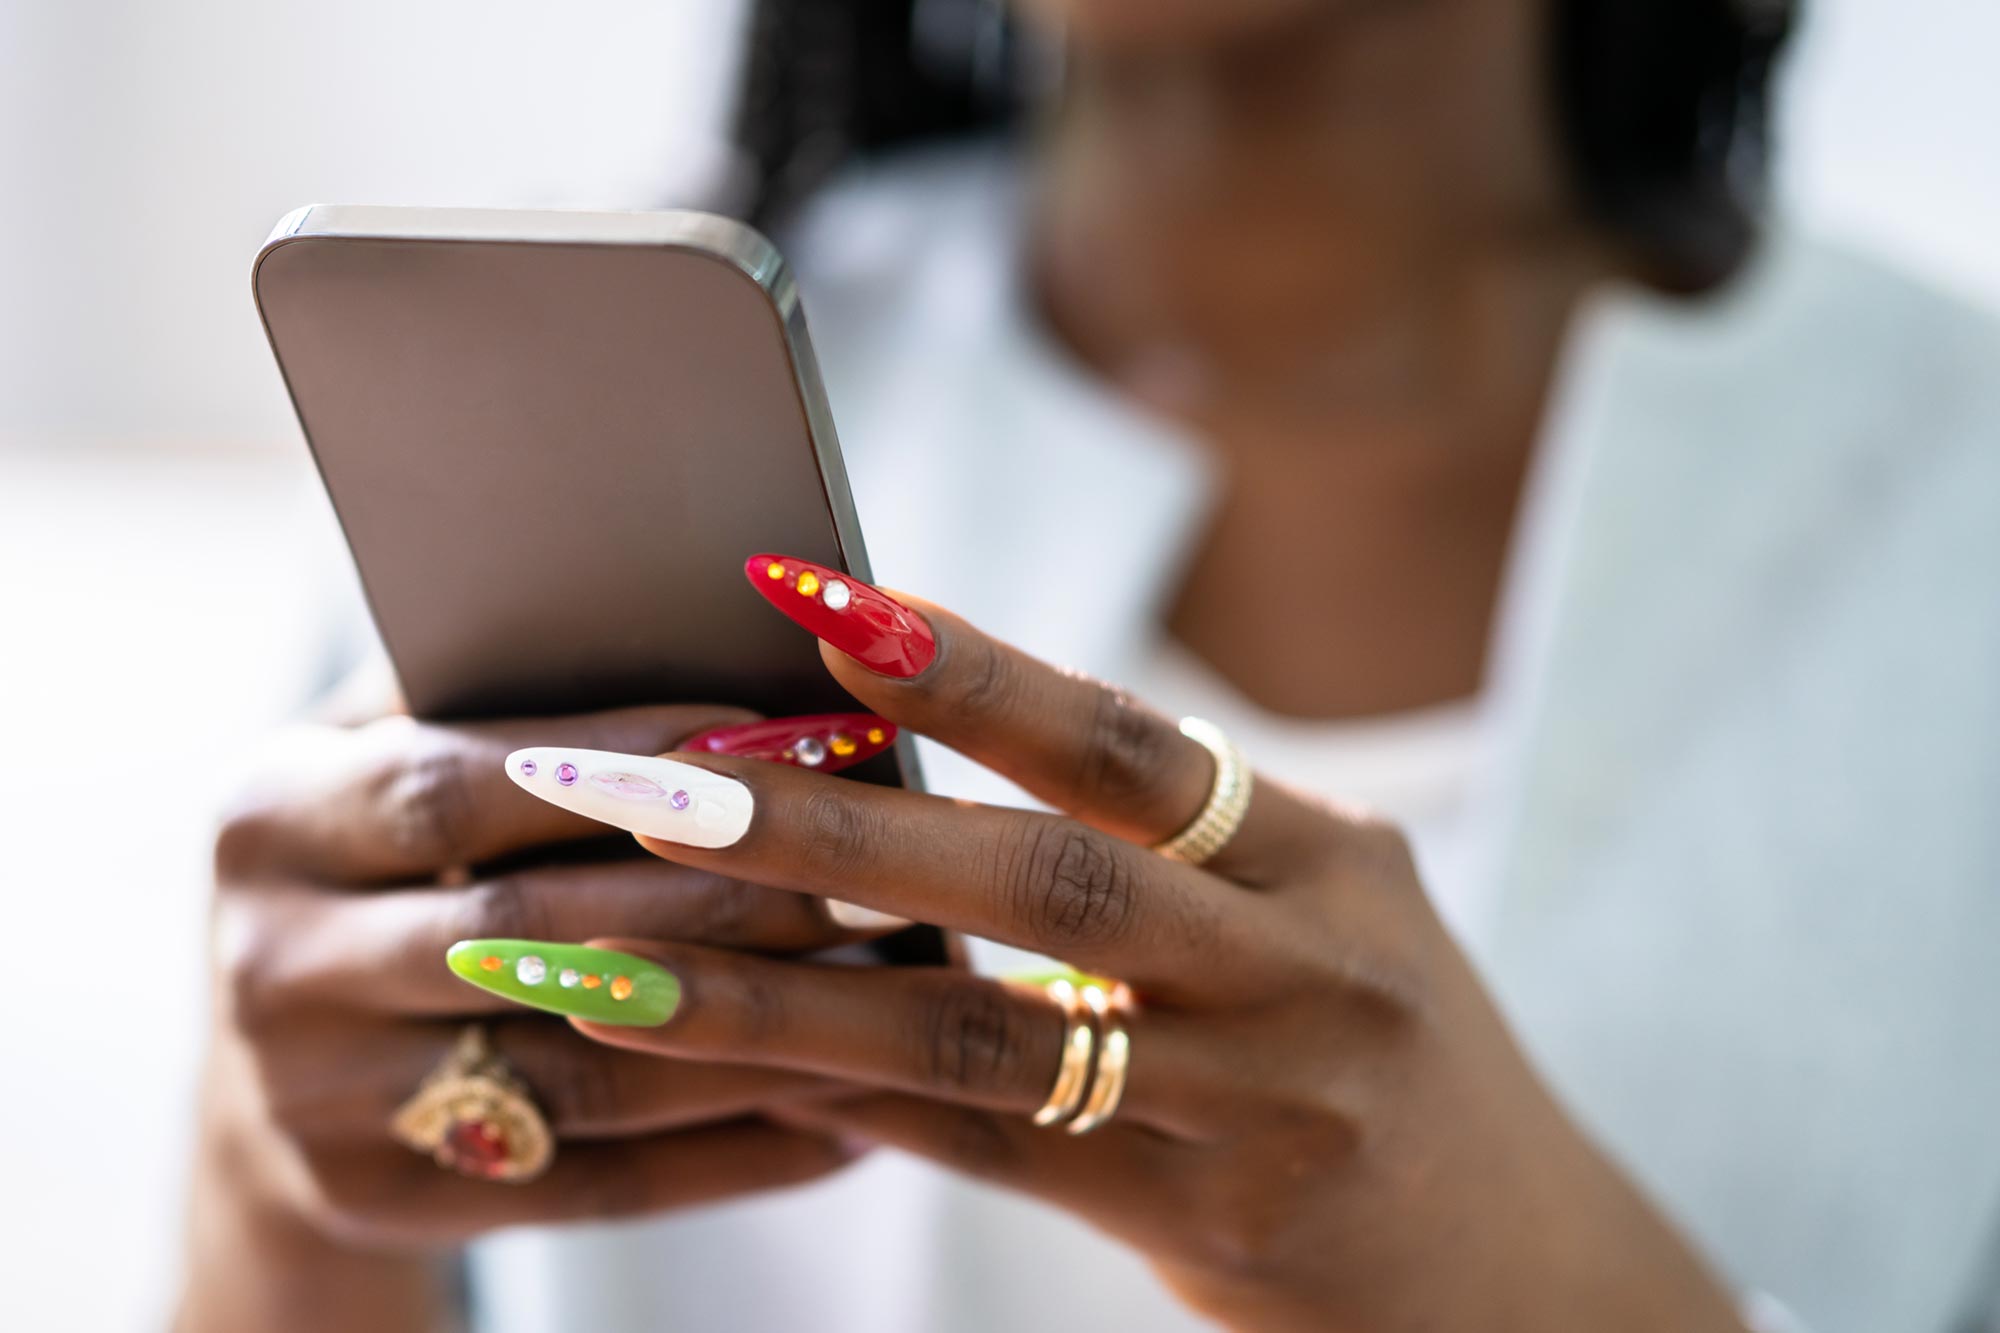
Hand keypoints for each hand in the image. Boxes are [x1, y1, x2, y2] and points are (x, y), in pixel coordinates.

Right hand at [194, 695, 870, 1269]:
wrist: (278, 1077)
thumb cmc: (393, 864)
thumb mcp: (395, 760)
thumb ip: (510, 703)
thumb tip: (711, 630)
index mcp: (267, 816)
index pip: (459, 784)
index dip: (627, 763)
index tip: (781, 740)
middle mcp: (271, 962)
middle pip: (532, 930)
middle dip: (727, 899)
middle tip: (884, 873)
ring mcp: (317, 1101)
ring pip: (582, 1071)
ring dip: (758, 1037)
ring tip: (900, 997)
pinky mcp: (388, 1203)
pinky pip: (598, 1184)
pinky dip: (737, 1153)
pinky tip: (856, 1120)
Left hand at [474, 559, 1744, 1331]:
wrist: (1523, 1277)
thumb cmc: (1378, 1056)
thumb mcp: (1315, 916)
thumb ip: (1164, 842)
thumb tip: (933, 755)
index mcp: (1326, 853)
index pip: (1123, 740)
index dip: (965, 668)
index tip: (809, 599)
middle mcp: (1307, 962)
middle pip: (1045, 874)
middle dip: (834, 825)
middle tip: (656, 785)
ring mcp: (1270, 1101)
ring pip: (993, 1033)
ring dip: (793, 999)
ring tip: (622, 965)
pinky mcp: (1224, 1223)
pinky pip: (1011, 1159)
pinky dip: (875, 1114)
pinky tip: (753, 1086)